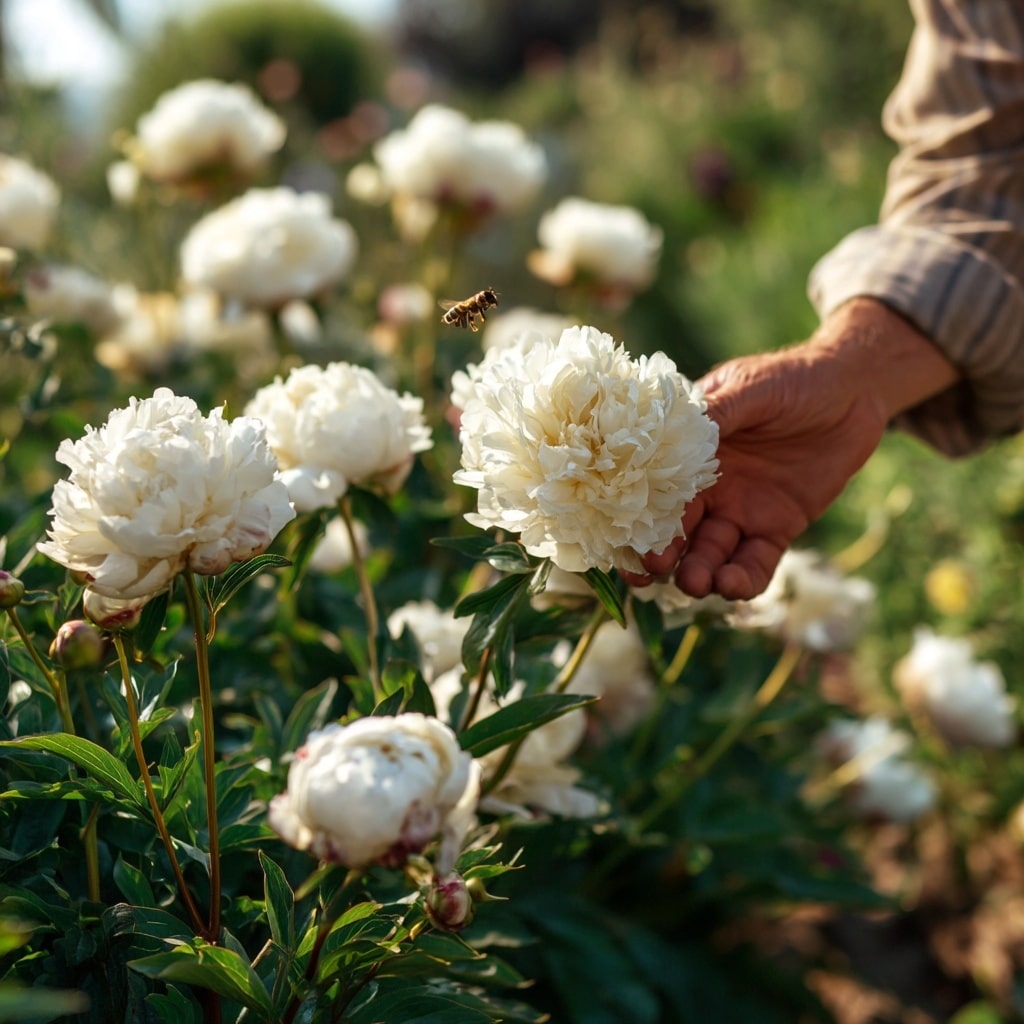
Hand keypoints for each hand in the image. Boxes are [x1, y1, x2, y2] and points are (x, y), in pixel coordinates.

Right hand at [623, 299, 958, 599]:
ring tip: (698, 583)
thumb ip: (717, 412)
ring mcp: (741, 512)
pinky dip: (743, 580)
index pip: (654, 490)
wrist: (851, 391)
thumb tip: (674, 429)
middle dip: (661, 554)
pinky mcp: (776, 529)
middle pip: (675, 531)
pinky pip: (755, 563)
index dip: (639, 515)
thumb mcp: (750, 387)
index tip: (625, 539)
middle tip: (654, 571)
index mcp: (690, 454)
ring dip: (699, 572)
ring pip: (710, 553)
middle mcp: (708, 489)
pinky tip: (732, 586)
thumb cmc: (792, 379)